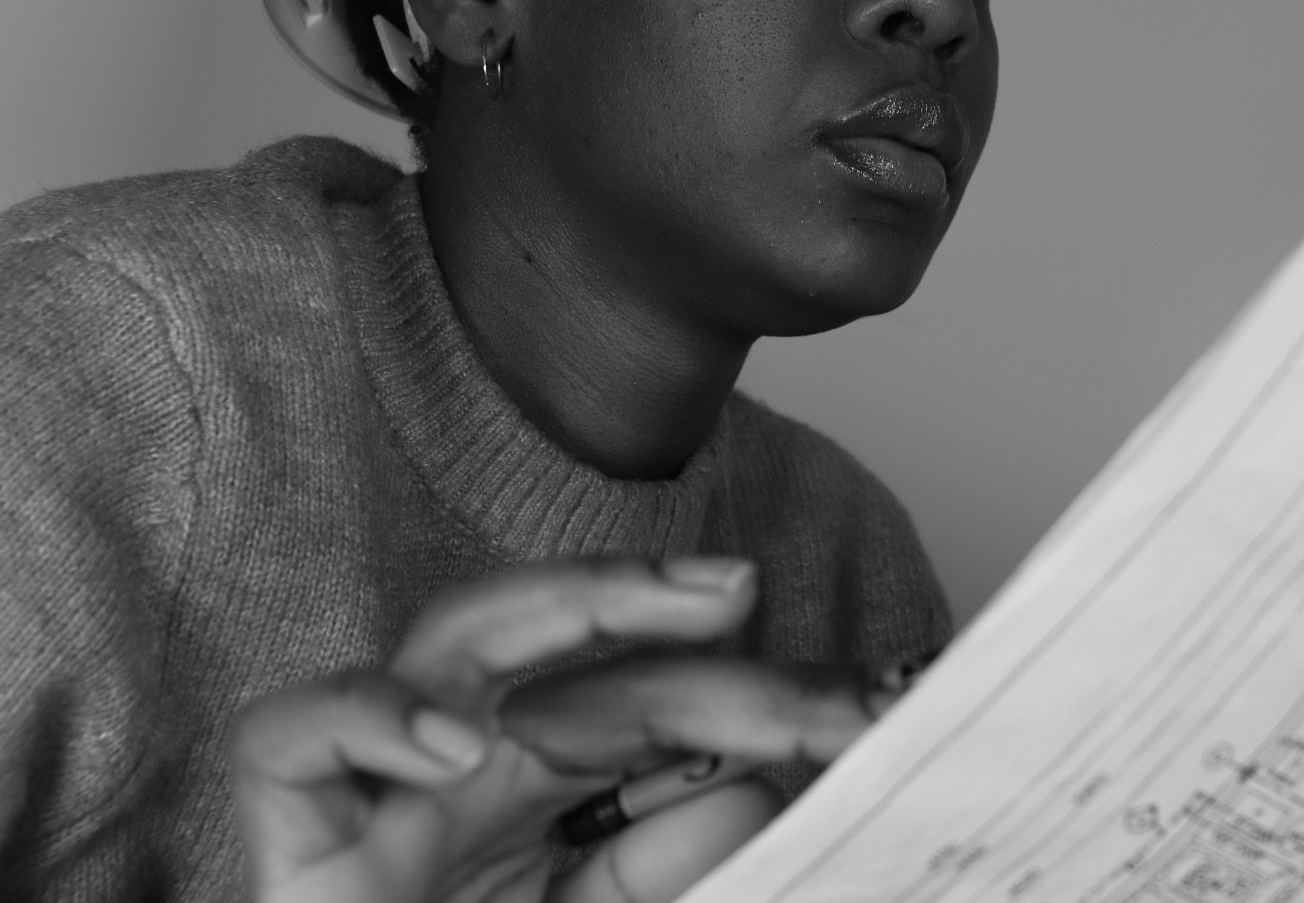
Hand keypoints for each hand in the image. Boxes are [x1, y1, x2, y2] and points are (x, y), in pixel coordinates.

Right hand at [231, 557, 887, 902]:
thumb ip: (661, 871)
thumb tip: (746, 789)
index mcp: (557, 792)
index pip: (658, 701)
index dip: (752, 690)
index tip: (863, 701)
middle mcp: (474, 767)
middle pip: (561, 632)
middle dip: (658, 595)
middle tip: (745, 585)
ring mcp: (380, 790)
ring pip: (452, 633)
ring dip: (566, 602)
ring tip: (684, 606)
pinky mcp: (287, 832)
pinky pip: (292, 734)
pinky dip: (370, 718)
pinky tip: (456, 749)